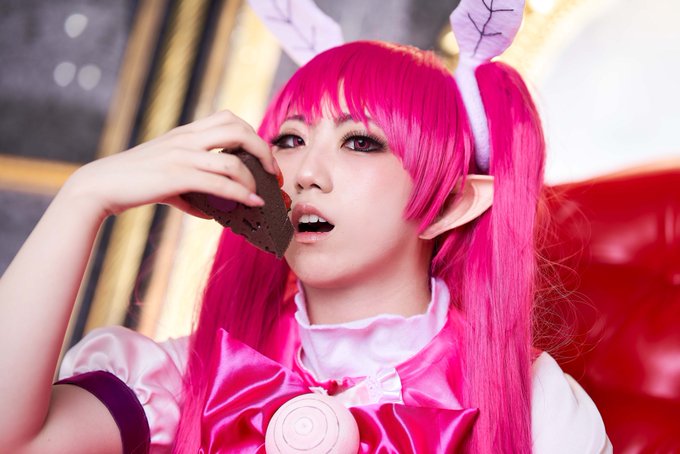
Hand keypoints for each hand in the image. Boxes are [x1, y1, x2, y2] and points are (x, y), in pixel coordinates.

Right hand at [62, 110, 277, 218]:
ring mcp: (182, 156)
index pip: (229, 119)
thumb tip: (213, 213)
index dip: (253, 135)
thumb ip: (192, 190)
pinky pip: (220, 183)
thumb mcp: (166, 178)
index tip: (264, 158)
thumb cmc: (133, 182)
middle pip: (238, 129)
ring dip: (255, 176)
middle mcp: (187, 139)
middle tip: (272, 172)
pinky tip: (251, 202)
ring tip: (264, 192)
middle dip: (263, 150)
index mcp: (186, 133)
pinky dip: (241, 193)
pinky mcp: (176, 176)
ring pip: (232, 158)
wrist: (100, 186)